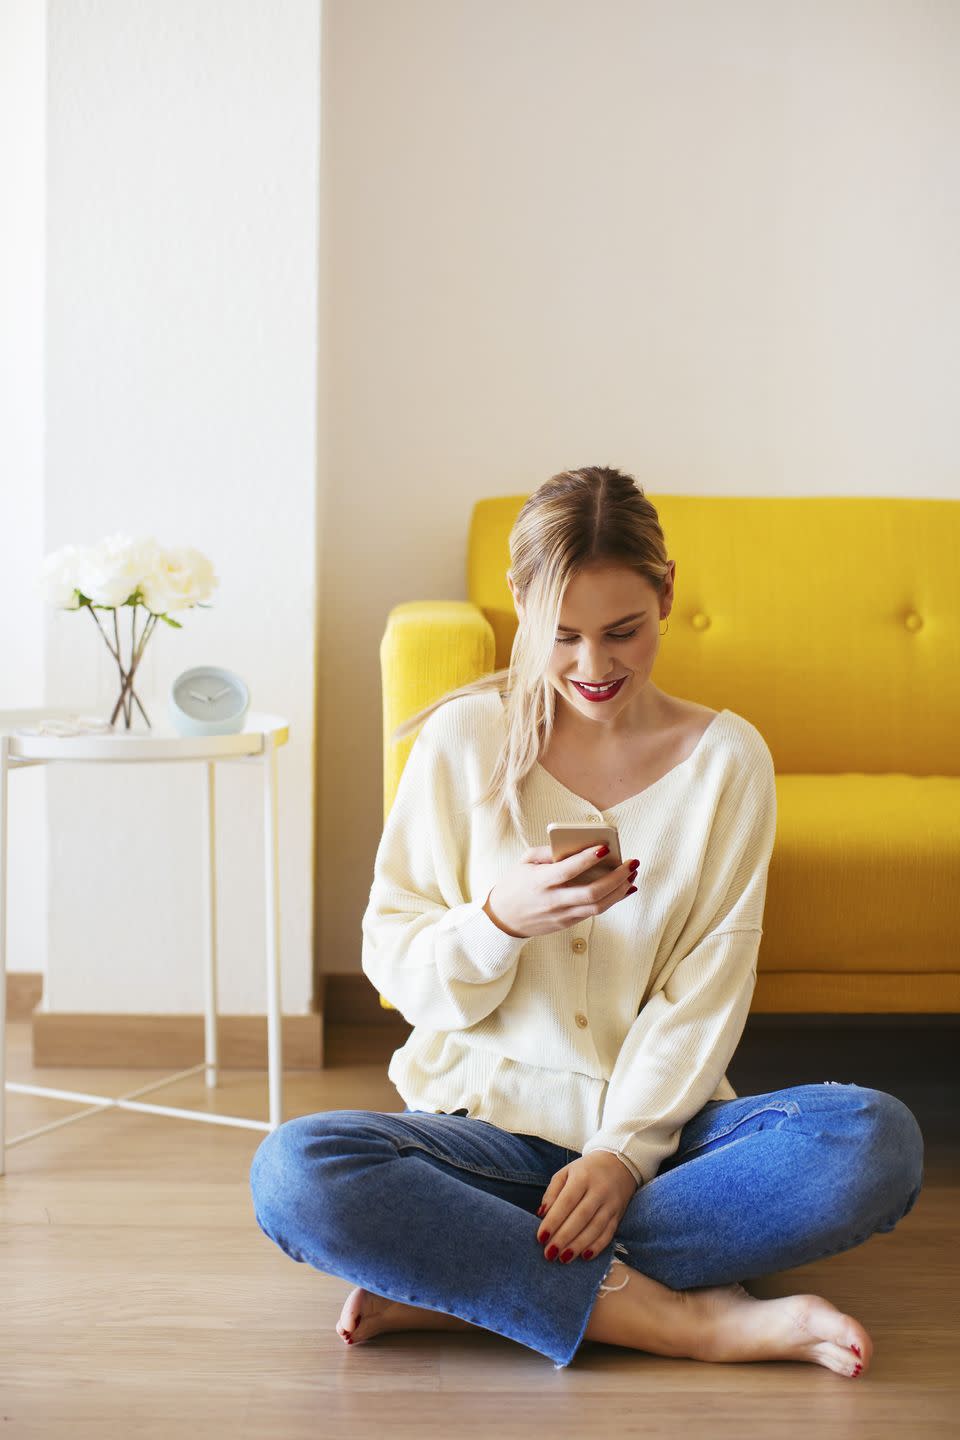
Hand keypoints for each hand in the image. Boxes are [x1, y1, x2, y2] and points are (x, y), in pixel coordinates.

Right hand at [483, 844, 638, 938]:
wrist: (503, 919)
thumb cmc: (515, 885)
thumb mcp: (524, 862)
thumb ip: (547, 852)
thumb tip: (575, 845)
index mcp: (540, 882)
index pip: (568, 870)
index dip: (588, 859)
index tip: (605, 847)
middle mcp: (553, 901)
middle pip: (591, 893)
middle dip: (616, 878)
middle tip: (631, 863)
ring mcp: (562, 915)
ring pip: (598, 906)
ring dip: (619, 890)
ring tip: (632, 874)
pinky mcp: (567, 923)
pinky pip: (594, 912)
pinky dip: (612, 900)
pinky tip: (624, 889)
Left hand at [535, 1152, 638, 1262]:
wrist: (618, 1164)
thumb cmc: (585, 1171)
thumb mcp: (565, 1173)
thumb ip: (552, 1193)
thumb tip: (541, 1214)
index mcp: (582, 1177)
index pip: (566, 1201)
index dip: (554, 1220)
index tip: (541, 1237)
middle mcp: (599, 1190)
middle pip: (581, 1217)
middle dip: (564, 1237)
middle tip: (549, 1253)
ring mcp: (611, 1203)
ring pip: (595, 1228)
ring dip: (579, 1245)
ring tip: (564, 1258)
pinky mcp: (619, 1215)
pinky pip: (609, 1233)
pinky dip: (597, 1246)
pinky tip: (585, 1256)